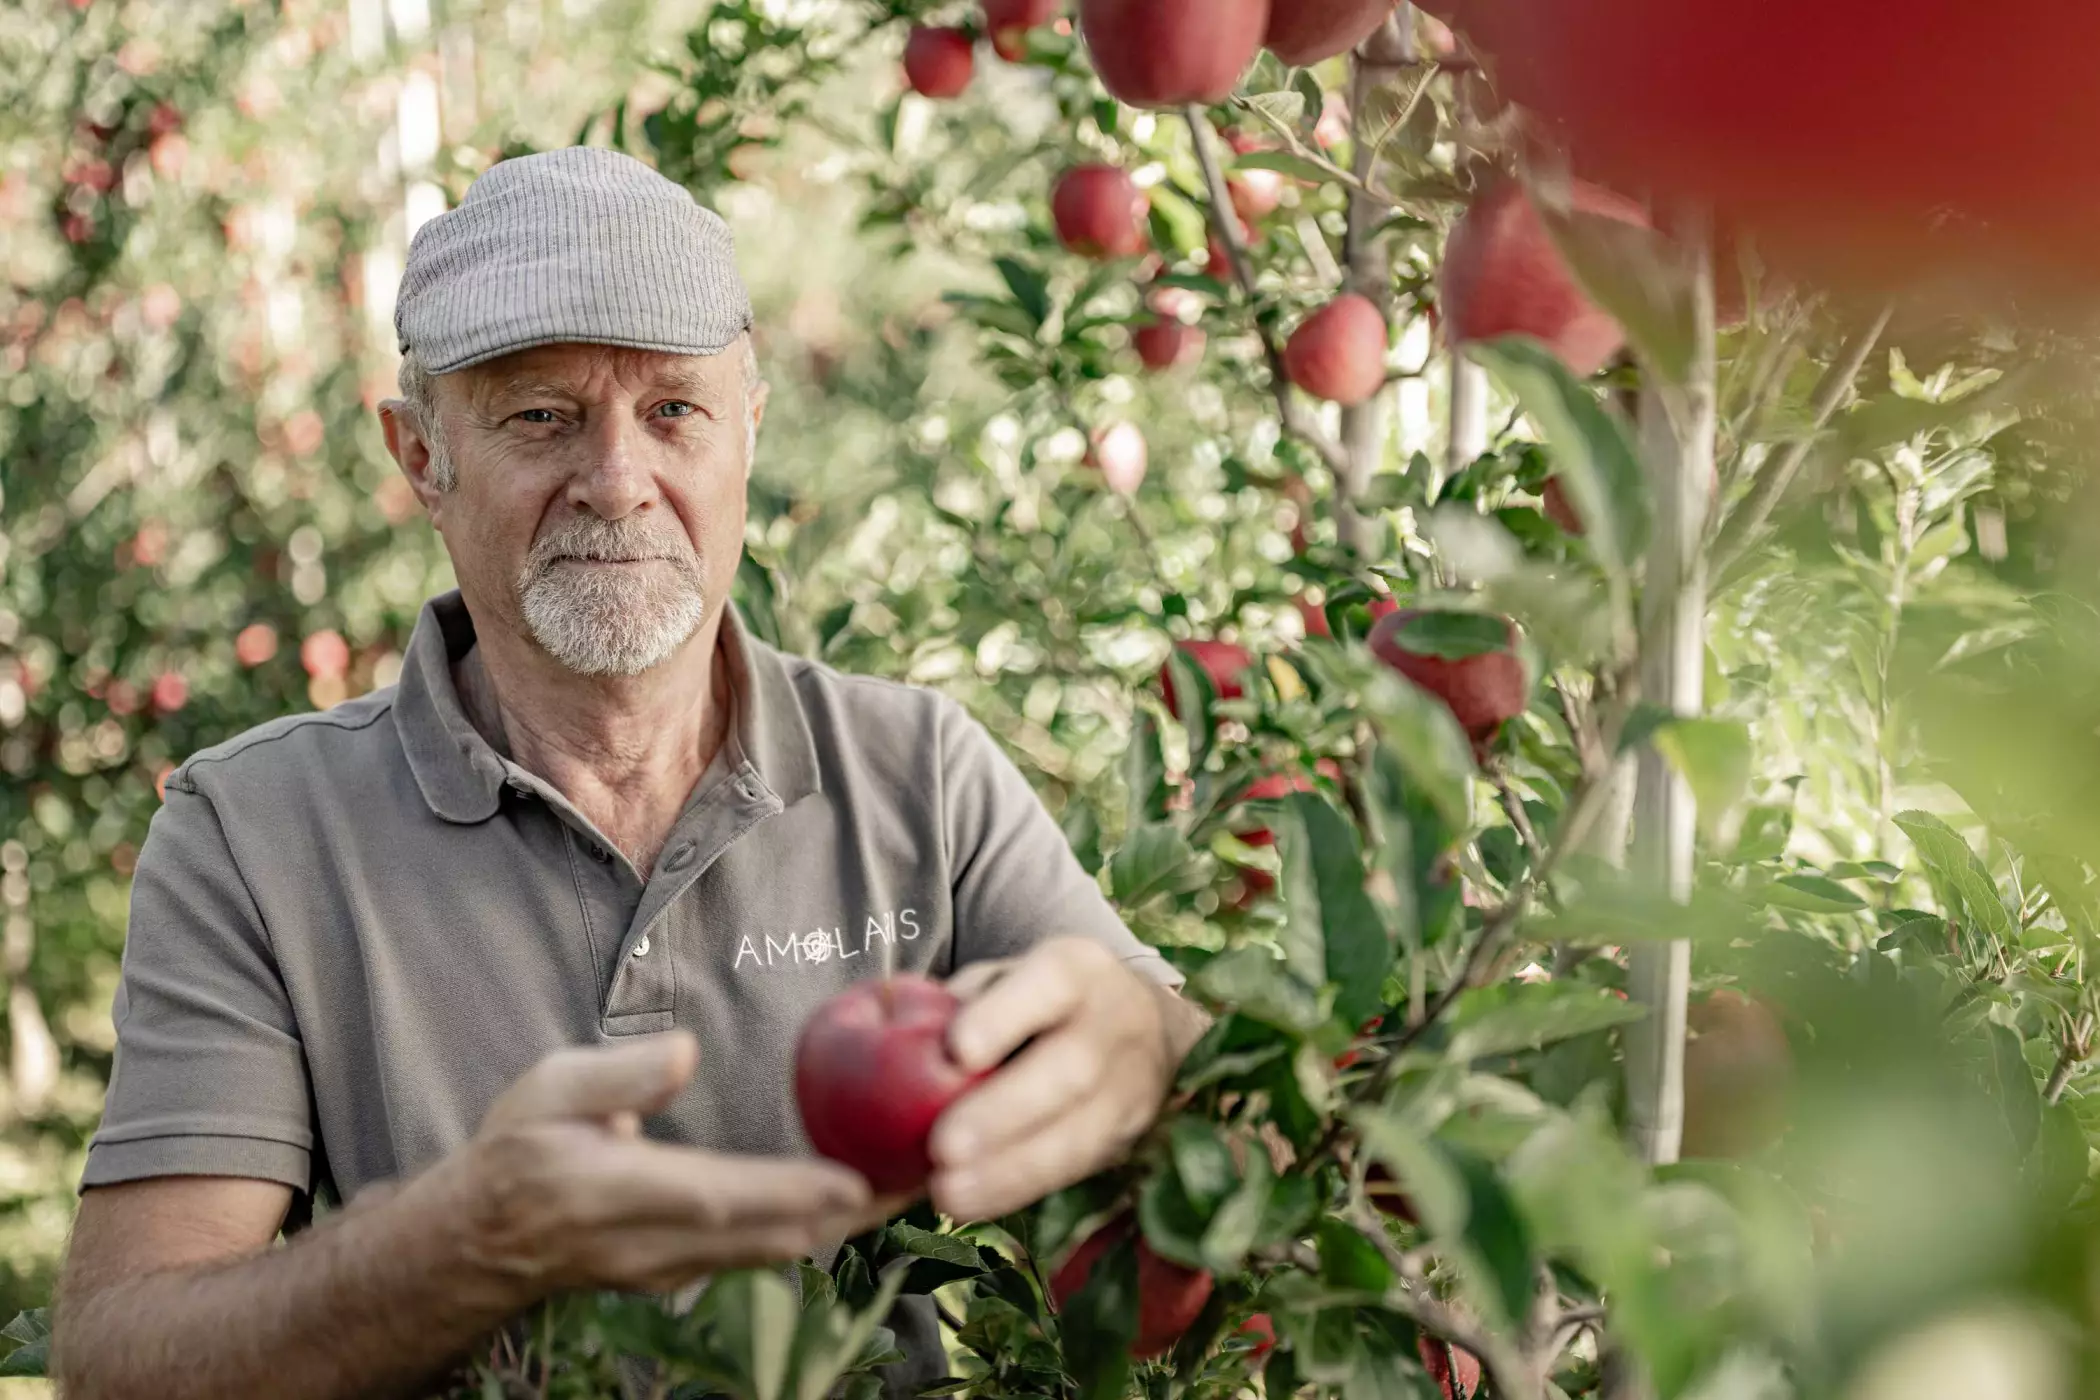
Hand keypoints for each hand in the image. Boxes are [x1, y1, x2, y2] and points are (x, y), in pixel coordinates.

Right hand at [422, 1032, 883, 1302]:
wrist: (478, 1243)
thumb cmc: (516, 1152)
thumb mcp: (546, 1089)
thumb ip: (616, 1074)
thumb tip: (687, 1051)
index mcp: (619, 1191)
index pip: (721, 1196)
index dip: (794, 1190)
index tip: (860, 1179)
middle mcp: (655, 1244)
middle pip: (772, 1235)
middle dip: (854, 1210)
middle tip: (927, 1171)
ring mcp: (674, 1269)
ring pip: (777, 1251)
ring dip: (844, 1222)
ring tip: (911, 1180)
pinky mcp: (686, 1273)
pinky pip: (763, 1254)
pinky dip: (813, 1228)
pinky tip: (853, 1198)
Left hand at [927, 938, 1187, 1220]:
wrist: (1145, 1028)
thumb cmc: (1044, 1002)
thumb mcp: (1010, 978)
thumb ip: (962, 1000)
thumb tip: (888, 1027)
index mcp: (1078, 968)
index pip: (1049, 982)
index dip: (1006, 1017)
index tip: (957, 1051)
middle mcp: (1115, 1022)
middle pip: (1069, 1070)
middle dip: (1004, 1112)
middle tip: (943, 1148)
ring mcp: (1131, 1085)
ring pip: (1078, 1133)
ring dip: (1010, 1170)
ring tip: (948, 1193)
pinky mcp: (1128, 1137)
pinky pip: (1074, 1170)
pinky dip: (1018, 1190)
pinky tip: (972, 1205)